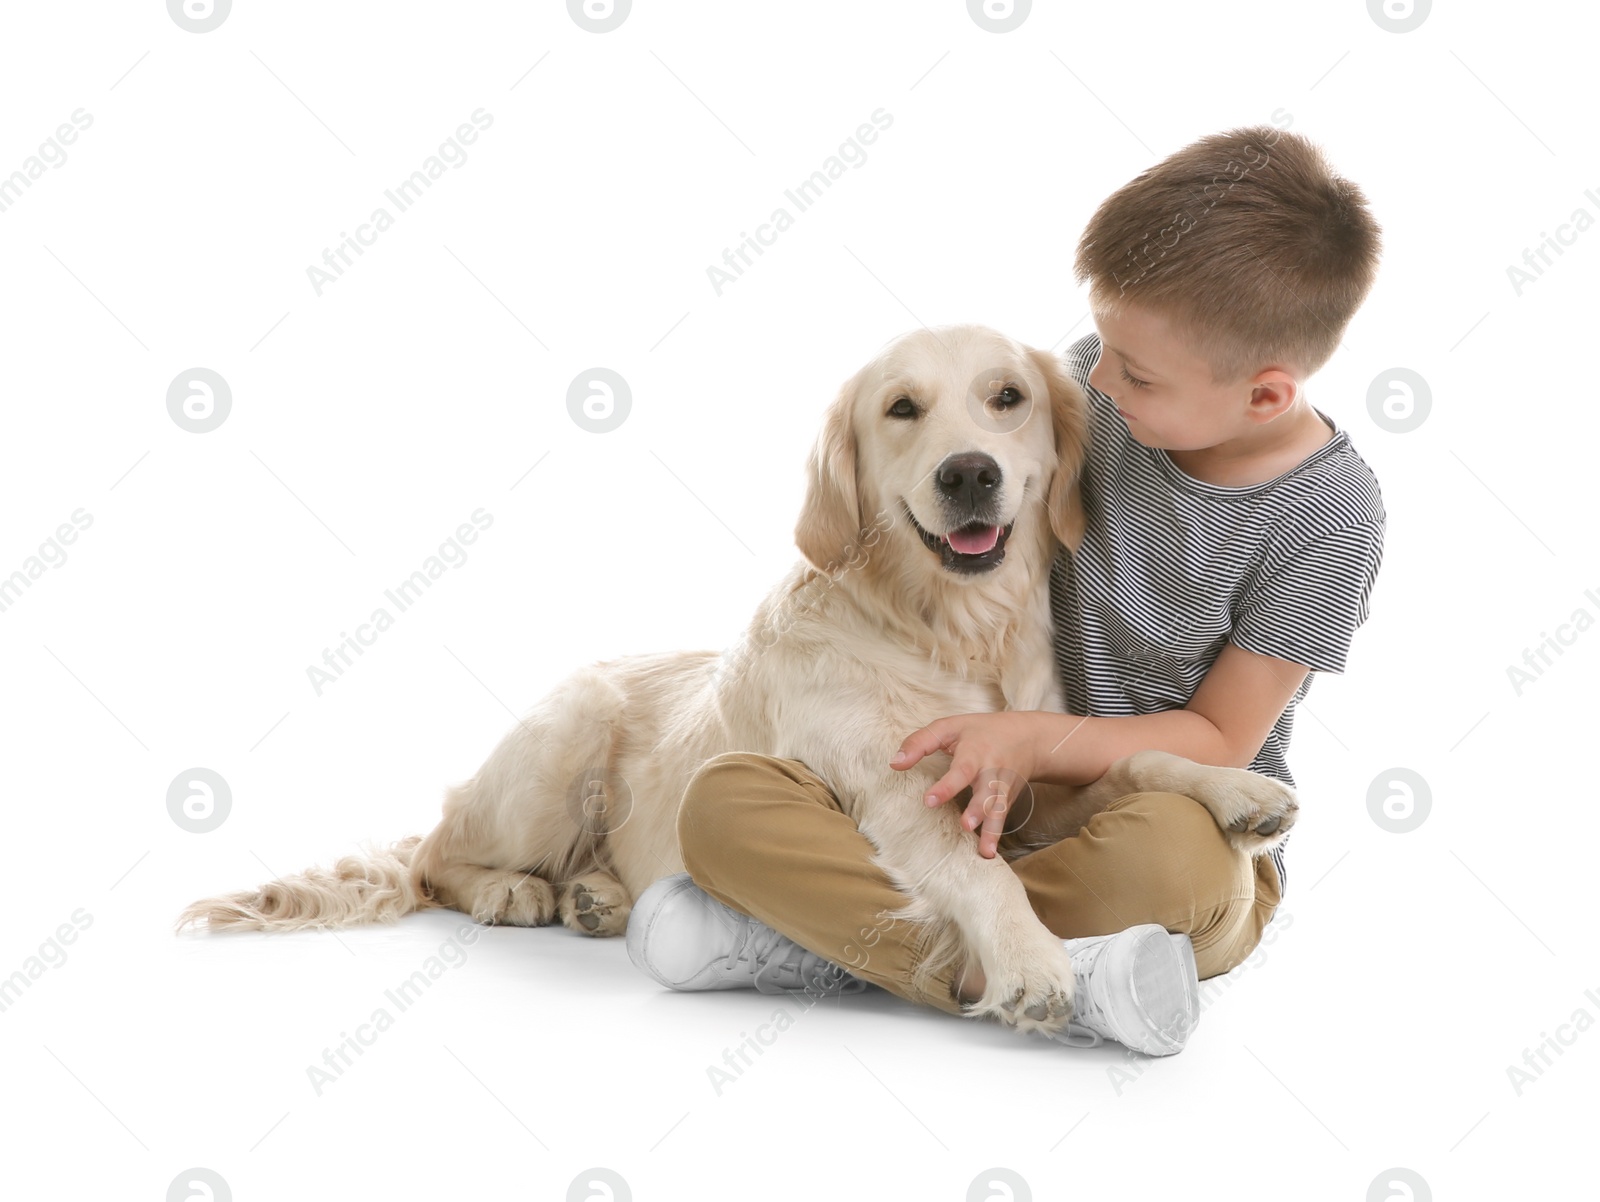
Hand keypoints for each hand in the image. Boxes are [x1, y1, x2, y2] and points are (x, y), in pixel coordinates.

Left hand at [890, 712, 1042, 858]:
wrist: (1030, 738)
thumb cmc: (980, 731)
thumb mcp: (949, 727)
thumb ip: (920, 742)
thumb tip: (894, 763)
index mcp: (975, 751)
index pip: (961, 769)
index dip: (946, 786)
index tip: (929, 801)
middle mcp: (992, 771)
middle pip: (986, 791)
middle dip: (977, 810)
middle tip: (965, 826)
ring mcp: (1002, 787)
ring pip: (998, 809)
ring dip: (991, 830)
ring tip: (984, 850)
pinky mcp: (1007, 800)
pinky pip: (1002, 819)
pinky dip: (996, 836)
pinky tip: (988, 854)